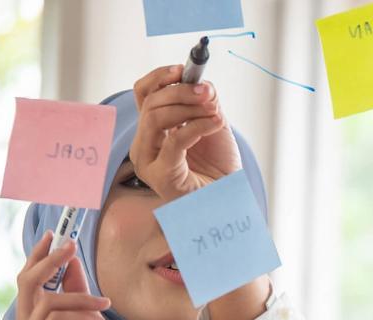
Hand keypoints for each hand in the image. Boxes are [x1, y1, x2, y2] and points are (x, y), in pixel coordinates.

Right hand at [13, 231, 116, 319]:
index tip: (53, 235)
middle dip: (49, 261)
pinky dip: (79, 315)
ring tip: (103, 306)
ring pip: (48, 302)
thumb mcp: (88, 316)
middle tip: (70, 246)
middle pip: (26, 284)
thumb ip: (75, 290)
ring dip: (80, 299)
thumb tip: (70, 258)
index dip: (37, 257)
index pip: (26, 282)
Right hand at [128, 65, 241, 201]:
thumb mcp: (213, 122)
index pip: (143, 94)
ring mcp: (148, 162)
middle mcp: (144, 144)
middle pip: (150, 103)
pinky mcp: (160, 176)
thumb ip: (205, 101)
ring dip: (189, 108)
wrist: (229, 198)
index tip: (182, 69)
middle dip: (181, 91)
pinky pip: (175, 140)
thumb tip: (202, 82)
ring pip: (156, 118)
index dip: (160, 77)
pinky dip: (198, 126)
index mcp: (152, 129)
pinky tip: (215, 125)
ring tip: (215, 112)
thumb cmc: (218, 165)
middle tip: (208, 92)